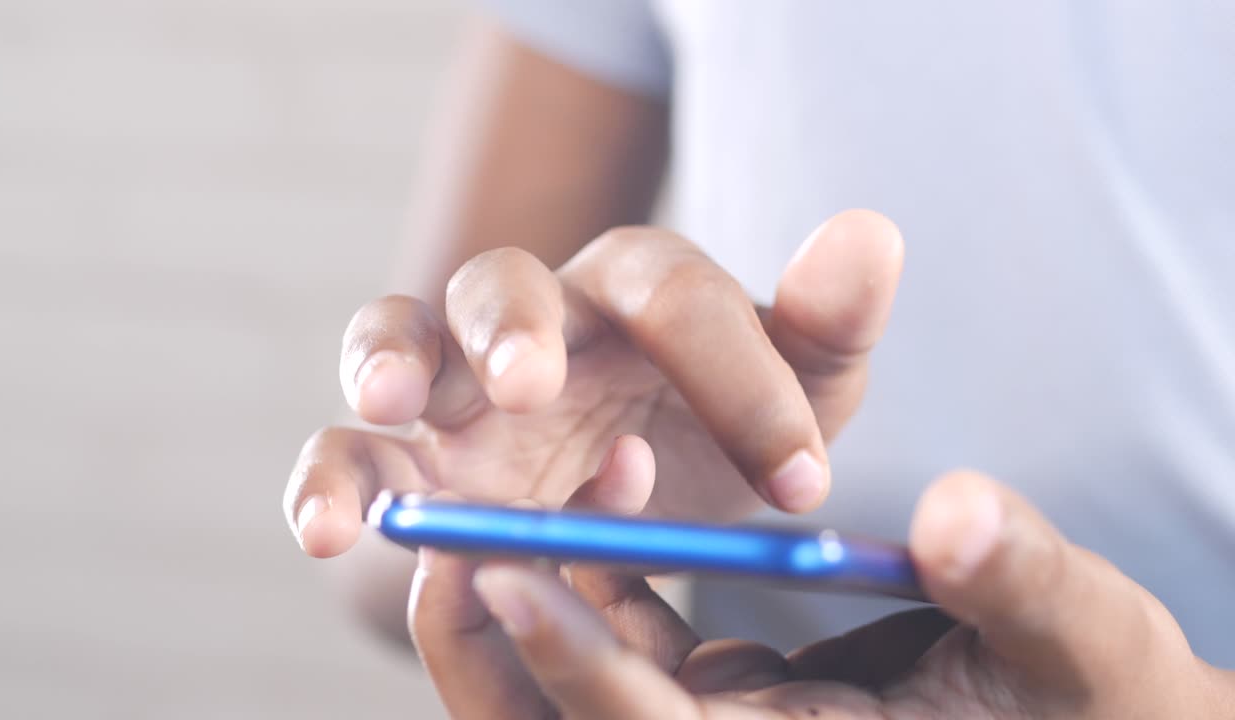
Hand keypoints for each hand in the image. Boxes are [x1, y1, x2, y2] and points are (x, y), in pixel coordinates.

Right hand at [283, 210, 903, 556]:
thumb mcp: (803, 388)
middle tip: (533, 385)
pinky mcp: (412, 460)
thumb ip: (825, 323)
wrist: (666, 496)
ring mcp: (462, 387)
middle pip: (502, 281)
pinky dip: (330, 480)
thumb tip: (872, 232)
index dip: (736, 378)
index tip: (798, 485)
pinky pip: (350, 454)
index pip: (671, 292)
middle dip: (511, 327)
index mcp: (638, 290)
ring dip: (384, 367)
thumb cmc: (729, 427)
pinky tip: (327, 528)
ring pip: (399, 340)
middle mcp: (541, 320)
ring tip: (387, 411)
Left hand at [411, 459, 1232, 718]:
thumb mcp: (1091, 642)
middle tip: (443, 540)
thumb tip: (957, 511)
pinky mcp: (718, 700)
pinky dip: (595, 584)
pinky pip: (622, 655)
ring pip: (571, 699)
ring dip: (525, 605)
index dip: (582, 669)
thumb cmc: (1107, 699)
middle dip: (496, 654)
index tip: (510, 571)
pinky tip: (609, 481)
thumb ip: (1023, 581)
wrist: (1092, 718)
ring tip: (498, 501)